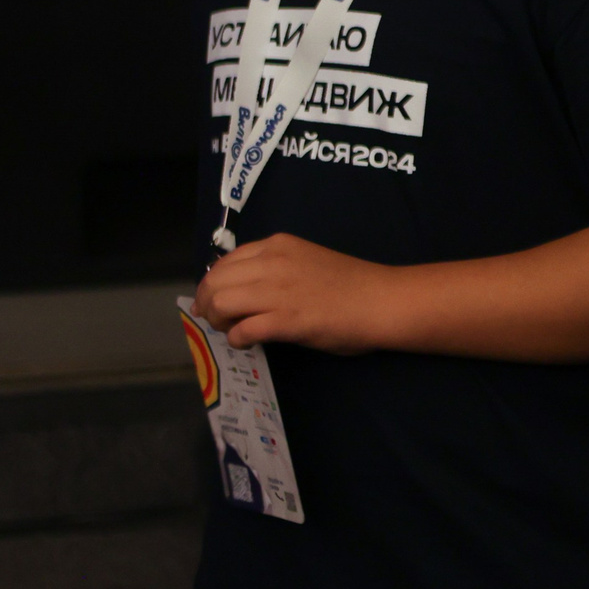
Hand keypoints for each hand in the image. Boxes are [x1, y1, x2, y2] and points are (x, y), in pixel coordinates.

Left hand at [196, 233, 397, 353]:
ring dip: (218, 321)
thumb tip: (245, 289)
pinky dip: (237, 339)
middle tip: (215, 319)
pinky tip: (248, 342)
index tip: (215, 299)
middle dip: (207, 303)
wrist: (382, 300)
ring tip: (231, 330)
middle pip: (215, 282)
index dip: (213, 284)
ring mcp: (277, 292)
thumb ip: (275, 268)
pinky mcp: (285, 321)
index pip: (225, 262)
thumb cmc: (351, 283)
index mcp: (277, 246)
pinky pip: (242, 330)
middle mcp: (272, 263)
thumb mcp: (306, 260)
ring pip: (221, 303)